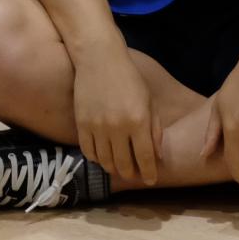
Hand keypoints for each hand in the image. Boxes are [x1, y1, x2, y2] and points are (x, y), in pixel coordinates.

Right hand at [70, 41, 162, 183]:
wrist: (99, 59)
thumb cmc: (129, 78)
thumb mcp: (149, 101)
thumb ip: (154, 129)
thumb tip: (157, 155)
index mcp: (138, 120)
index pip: (145, 157)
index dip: (149, 172)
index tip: (151, 180)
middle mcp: (117, 127)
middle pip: (123, 164)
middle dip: (131, 174)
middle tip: (134, 175)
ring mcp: (97, 127)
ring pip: (105, 161)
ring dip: (113, 169)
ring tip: (119, 168)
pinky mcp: (81, 124)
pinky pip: (88, 152)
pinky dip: (96, 159)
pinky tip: (103, 157)